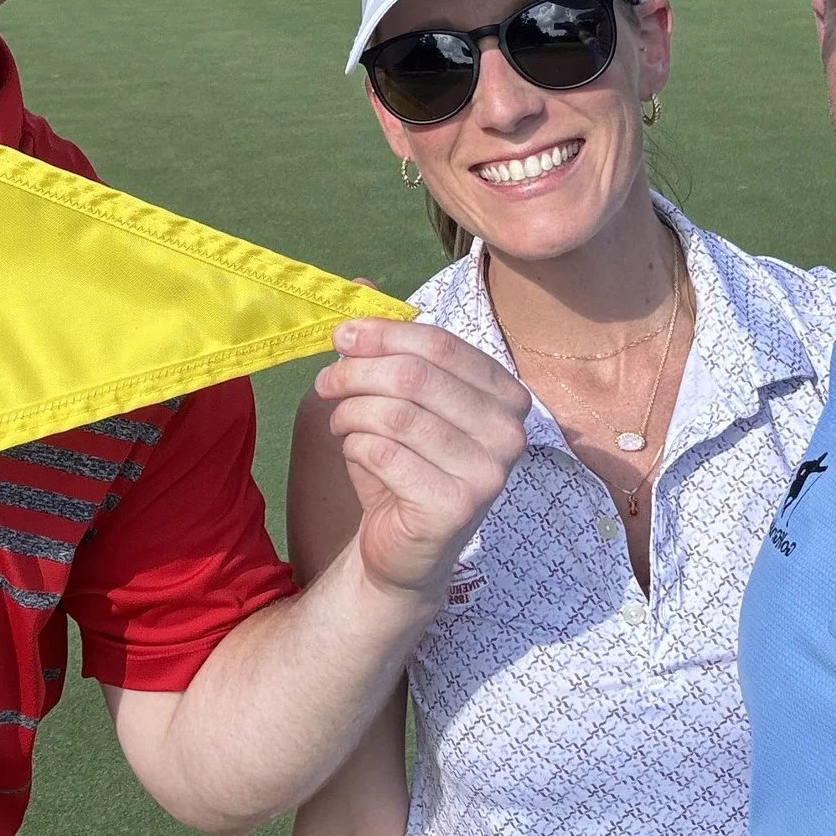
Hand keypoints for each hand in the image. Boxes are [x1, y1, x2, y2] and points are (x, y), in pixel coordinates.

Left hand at [313, 319, 530, 598]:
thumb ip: (386, 345)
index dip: (384, 333)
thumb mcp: (396, 398)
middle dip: (357, 371)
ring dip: (350, 412)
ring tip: (339, 420)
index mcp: (505, 395)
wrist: (405, 549)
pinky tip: (354, 452)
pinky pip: (384, 453)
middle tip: (326, 380)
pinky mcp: (455, 506)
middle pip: (414, 375)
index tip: (342, 335)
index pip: (440, 344)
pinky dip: (354, 446)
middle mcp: (509, 432)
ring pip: (395, 413)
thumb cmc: (403, 465)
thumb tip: (360, 287)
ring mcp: (488, 472)